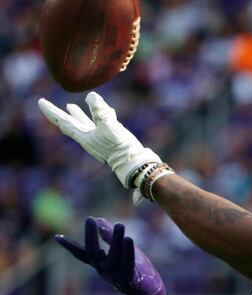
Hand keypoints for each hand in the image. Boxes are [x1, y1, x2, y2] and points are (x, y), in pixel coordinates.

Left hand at [38, 92, 161, 187]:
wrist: (133, 162)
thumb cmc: (120, 147)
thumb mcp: (110, 126)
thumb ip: (100, 111)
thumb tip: (91, 95)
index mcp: (83, 136)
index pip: (63, 121)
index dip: (51, 111)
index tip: (40, 101)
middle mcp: (88, 137)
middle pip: (70, 122)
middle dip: (59, 113)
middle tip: (46, 104)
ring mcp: (99, 138)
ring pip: (84, 123)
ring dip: (77, 114)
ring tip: (69, 106)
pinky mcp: (110, 138)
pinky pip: (101, 123)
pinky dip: (101, 115)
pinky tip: (107, 110)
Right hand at [55, 217, 166, 294]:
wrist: (147, 292)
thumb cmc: (134, 268)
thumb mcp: (121, 249)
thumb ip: (110, 236)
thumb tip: (99, 219)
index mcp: (100, 264)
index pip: (81, 254)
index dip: (69, 246)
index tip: (56, 237)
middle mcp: (103, 270)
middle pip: (92, 253)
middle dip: (90, 236)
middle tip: (90, 219)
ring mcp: (115, 276)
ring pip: (113, 257)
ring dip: (116, 240)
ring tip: (120, 224)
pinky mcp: (128, 280)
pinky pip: (127, 264)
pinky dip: (128, 251)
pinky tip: (128, 238)